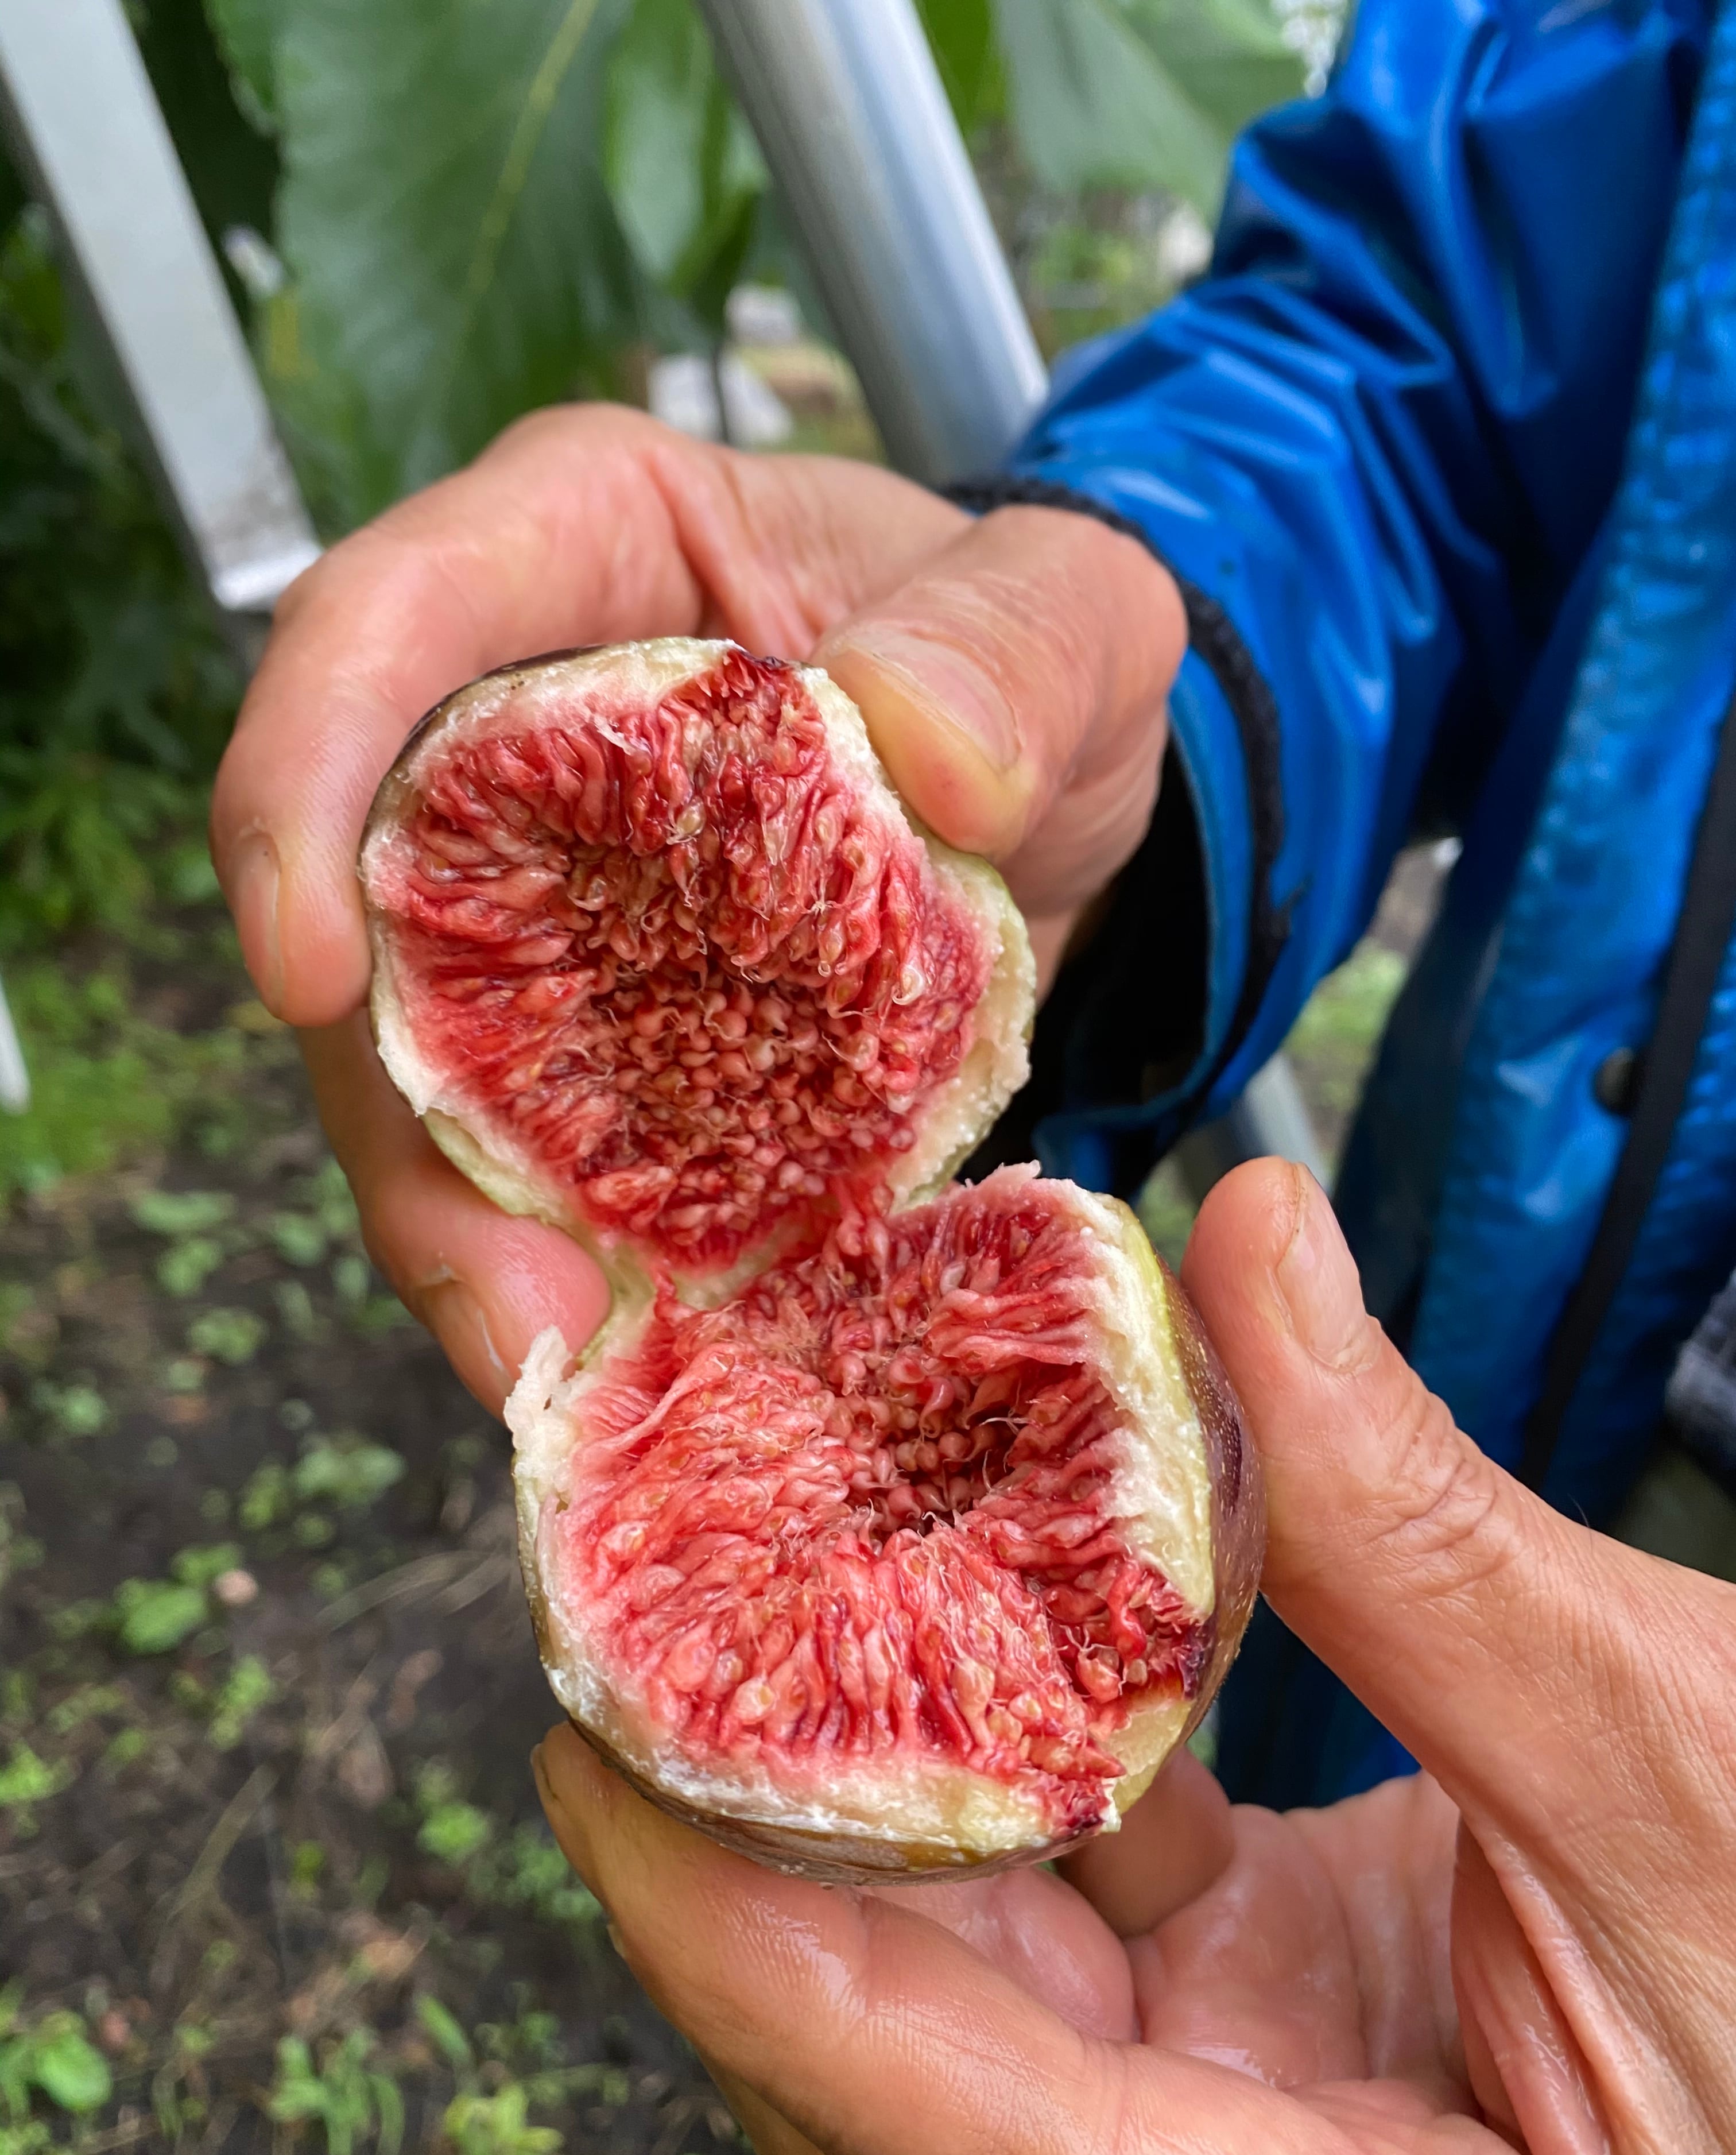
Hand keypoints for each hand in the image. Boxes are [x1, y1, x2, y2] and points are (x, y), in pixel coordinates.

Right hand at [210, 406, 1183, 1410]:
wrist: (1068, 787)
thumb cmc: (1039, 662)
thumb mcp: (1079, 619)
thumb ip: (1013, 648)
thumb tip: (913, 751)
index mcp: (584, 546)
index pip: (379, 626)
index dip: (301, 785)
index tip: (306, 973)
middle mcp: (513, 722)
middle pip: (368, 899)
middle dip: (398, 1109)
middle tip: (497, 1293)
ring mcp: (539, 890)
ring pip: (432, 1062)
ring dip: (472, 1225)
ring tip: (561, 1359)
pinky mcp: (590, 1028)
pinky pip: (539, 1145)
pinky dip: (573, 1248)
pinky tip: (629, 1345)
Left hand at [534, 1159, 1735, 2154]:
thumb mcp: (1676, 1773)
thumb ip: (1426, 1540)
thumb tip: (1253, 1254)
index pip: (946, 2132)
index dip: (740, 1937)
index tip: (594, 1750)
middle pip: (898, 2066)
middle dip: (756, 1831)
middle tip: (655, 1591)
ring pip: (963, 1986)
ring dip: (872, 1777)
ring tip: (783, 1563)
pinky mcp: (1259, 2057)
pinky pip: (1072, 1924)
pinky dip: (1016, 1758)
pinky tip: (987, 1597)